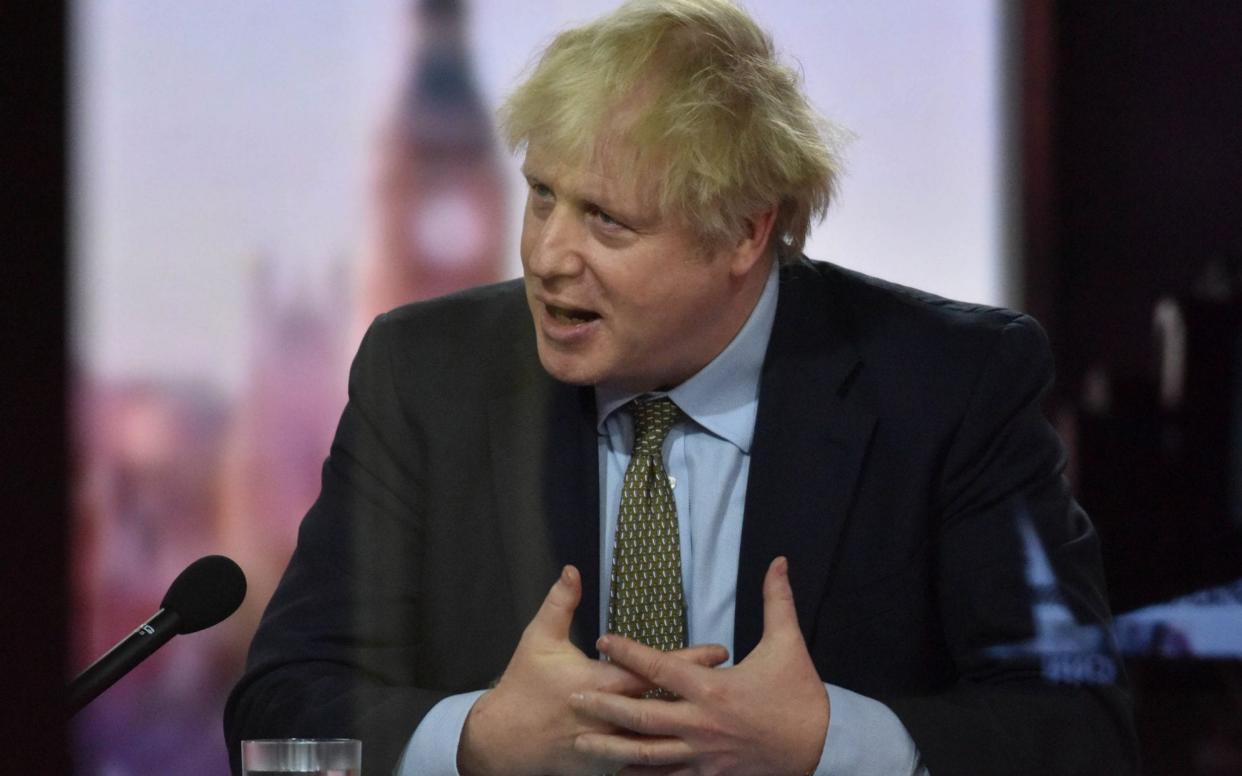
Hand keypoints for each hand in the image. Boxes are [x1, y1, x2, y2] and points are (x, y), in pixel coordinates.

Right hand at [458, 565, 729, 775]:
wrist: (504, 741)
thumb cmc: (524, 685)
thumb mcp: (539, 639)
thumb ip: (560, 603)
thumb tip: (573, 570)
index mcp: (596, 683)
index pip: (651, 671)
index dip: (686, 661)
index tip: (719, 652)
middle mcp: (608, 718)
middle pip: (666, 705)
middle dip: (704, 693)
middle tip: (740, 681)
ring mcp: (609, 748)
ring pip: (662, 740)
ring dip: (694, 726)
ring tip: (728, 713)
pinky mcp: (606, 768)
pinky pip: (646, 765)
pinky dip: (673, 756)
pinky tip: (700, 749)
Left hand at [569, 557, 829, 775]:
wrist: (822, 748)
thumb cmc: (801, 695)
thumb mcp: (788, 643)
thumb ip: (776, 600)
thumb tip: (778, 561)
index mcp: (713, 689)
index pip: (661, 668)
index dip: (628, 653)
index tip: (602, 641)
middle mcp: (701, 724)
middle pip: (642, 716)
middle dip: (605, 707)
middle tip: (573, 699)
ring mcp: (703, 755)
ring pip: (648, 755)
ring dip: (612, 748)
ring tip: (582, 742)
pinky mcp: (709, 775)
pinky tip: (620, 773)